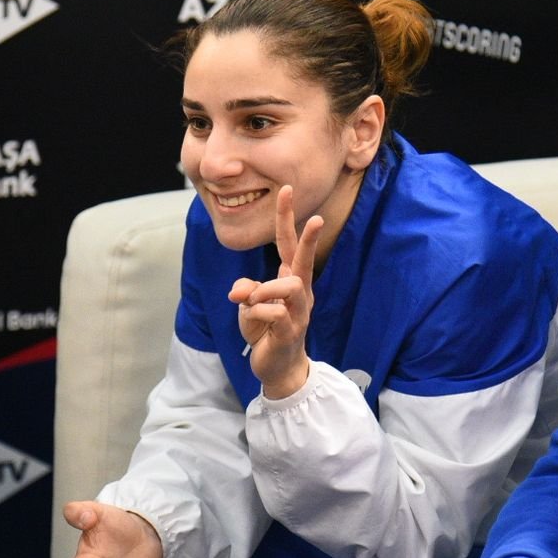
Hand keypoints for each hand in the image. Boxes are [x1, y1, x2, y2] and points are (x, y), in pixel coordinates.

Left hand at [227, 185, 321, 398]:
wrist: (277, 368)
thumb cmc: (266, 331)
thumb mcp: (248, 307)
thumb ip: (246, 291)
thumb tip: (240, 290)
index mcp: (290, 279)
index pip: (288, 243)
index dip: (285, 217)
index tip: (285, 189)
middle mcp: (300, 291)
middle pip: (304, 259)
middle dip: (310, 238)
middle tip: (317, 218)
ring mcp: (299, 311)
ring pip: (290, 286)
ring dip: (266, 289)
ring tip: (250, 301)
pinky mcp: (293, 331)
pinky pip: (274, 313)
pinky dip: (256, 316)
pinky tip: (255, 328)